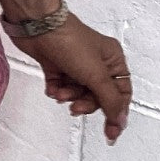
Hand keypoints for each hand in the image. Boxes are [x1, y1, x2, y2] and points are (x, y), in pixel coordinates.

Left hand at [6, 11, 131, 145]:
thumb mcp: (97, 76)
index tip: (110, 133)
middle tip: (76, 106)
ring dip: (69, 96)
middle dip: (86, 103)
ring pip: (78, 92)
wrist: (38, 27)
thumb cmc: (70, 43)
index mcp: (113, 60)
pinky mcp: (56, 65)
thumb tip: (120, 120)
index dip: (116, 113)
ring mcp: (75, 64)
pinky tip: (52, 87)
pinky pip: (60, 87)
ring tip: (61, 92)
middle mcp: (96, 62)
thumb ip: (110, 101)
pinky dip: (56, 90)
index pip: (121, 93)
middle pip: (98, 96)